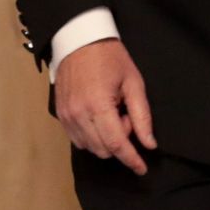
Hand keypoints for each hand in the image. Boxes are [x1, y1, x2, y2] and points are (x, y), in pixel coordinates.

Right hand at [55, 38, 156, 173]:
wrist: (80, 41)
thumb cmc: (110, 58)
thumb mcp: (134, 82)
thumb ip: (142, 116)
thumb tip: (149, 144)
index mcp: (98, 105)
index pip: (116, 144)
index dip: (131, 160)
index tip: (142, 169)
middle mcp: (78, 115)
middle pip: (103, 150)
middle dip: (120, 141)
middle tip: (126, 116)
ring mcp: (66, 116)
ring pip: (90, 147)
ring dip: (106, 139)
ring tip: (112, 112)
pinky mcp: (60, 115)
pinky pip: (78, 140)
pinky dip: (93, 136)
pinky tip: (100, 117)